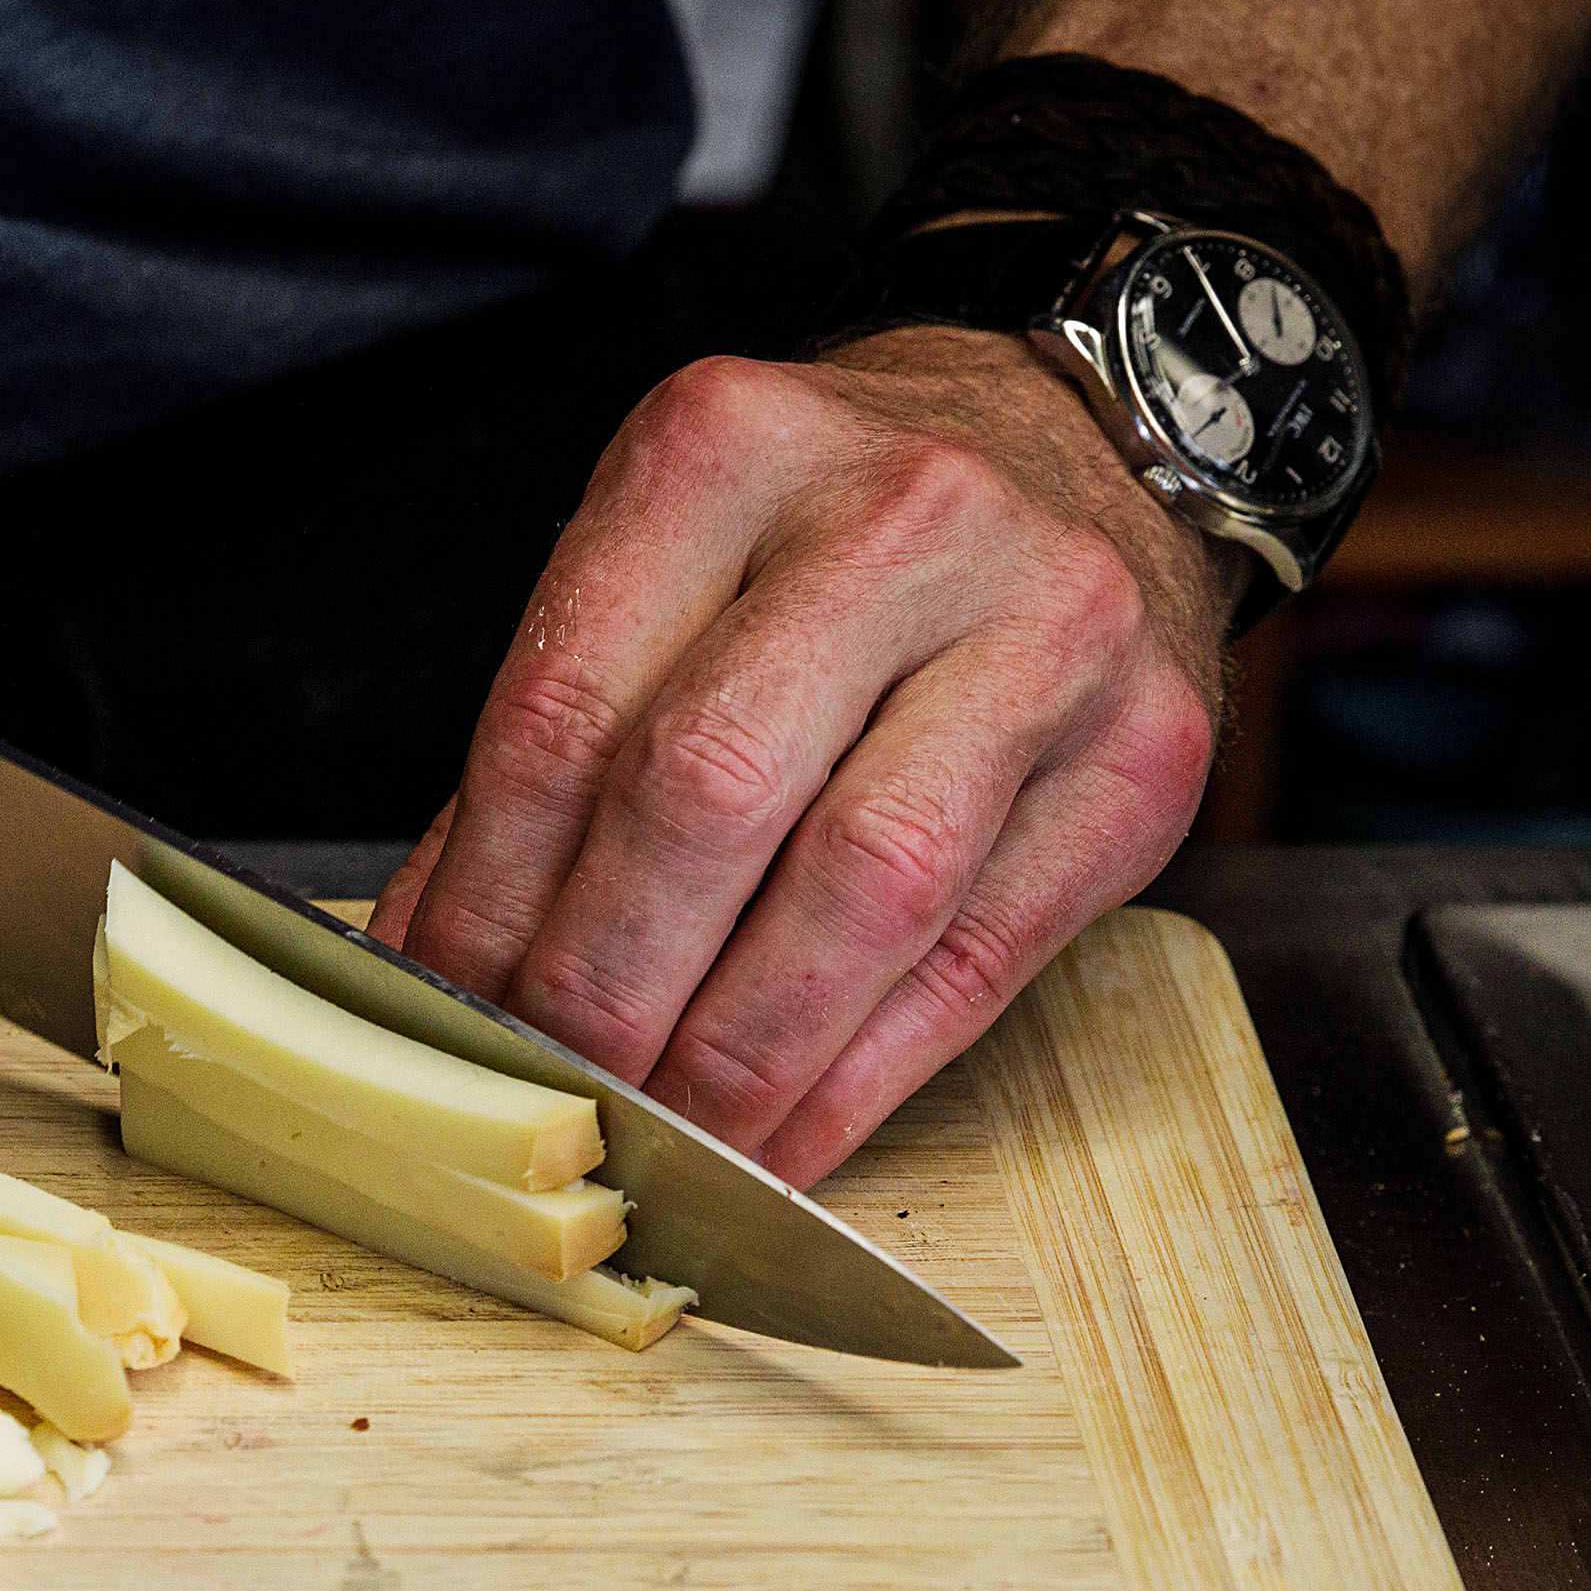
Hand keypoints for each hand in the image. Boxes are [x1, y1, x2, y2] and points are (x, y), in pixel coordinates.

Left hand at [370, 329, 1233, 1185]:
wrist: (1080, 454)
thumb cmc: (832, 538)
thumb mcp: (676, 566)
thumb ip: (568, 745)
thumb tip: (444, 958)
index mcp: (728, 451)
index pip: (570, 712)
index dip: (490, 894)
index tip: (445, 1010)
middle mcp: (901, 519)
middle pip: (709, 797)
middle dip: (608, 986)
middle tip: (551, 1090)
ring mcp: (1049, 631)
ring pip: (862, 888)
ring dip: (739, 1054)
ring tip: (662, 1137)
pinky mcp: (1145, 756)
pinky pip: (978, 958)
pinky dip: (862, 1075)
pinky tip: (784, 1138)